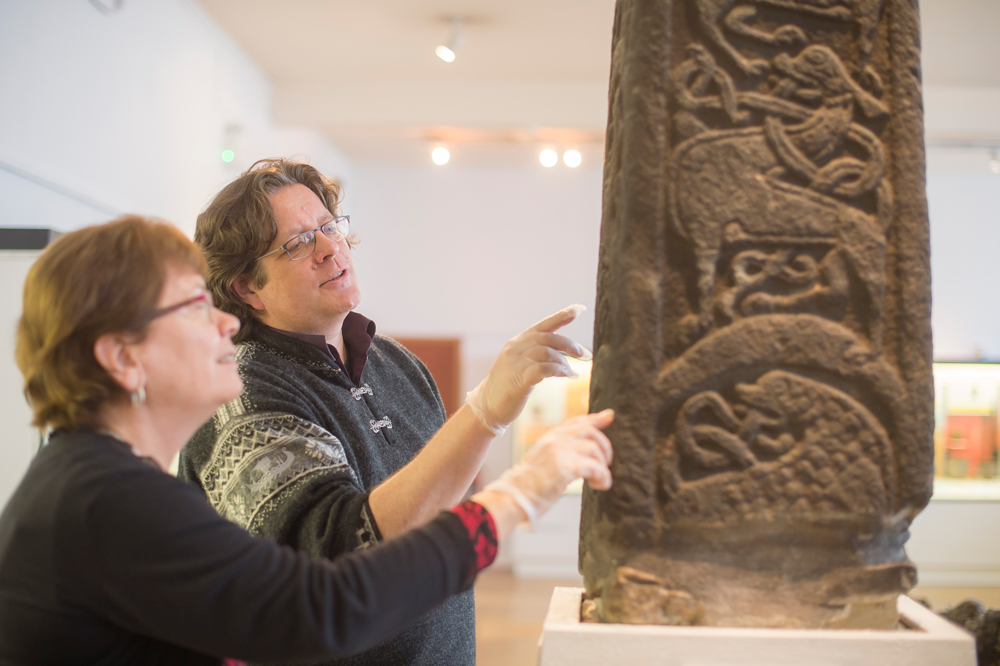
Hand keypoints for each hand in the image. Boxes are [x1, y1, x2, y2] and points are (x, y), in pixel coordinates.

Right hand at [466, 304, 591, 434]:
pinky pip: (544, 369)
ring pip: (547, 352)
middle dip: (570, 345)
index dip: (562, 315)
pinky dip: (558, 370)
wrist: (485, 409)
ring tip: (571, 373)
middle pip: (548, 337)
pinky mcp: (519, 379)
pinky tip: (566, 376)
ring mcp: (516, 363)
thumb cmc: (505, 389)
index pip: (543, 325)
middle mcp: (515, 348)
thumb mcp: (518, 366)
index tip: (579, 309)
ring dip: (564, 362)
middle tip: (585, 355)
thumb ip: (535, 357)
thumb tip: (560, 356)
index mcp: (517, 343)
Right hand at [483, 409, 613, 528]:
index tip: (609, 416)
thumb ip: (559, 453)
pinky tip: (600, 485)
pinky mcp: (566, 466)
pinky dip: (603, 477)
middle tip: (607, 462)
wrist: (513, 496)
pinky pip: (595, 467)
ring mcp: (560, 450)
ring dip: (602, 465)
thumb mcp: (543, 461)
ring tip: (599, 480)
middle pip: (590, 430)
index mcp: (550, 437)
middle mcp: (555, 439)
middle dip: (604, 445)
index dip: (595, 418)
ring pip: (594, 447)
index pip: (576, 422)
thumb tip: (579, 460)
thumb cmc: (526, 486)